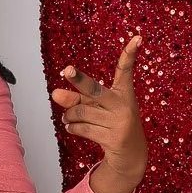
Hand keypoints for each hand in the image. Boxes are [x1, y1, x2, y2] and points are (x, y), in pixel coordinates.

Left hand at [51, 33, 146, 192]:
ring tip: (68, 118)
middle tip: (66, 69)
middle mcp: (124, 105)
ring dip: (69, 116)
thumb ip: (76, 98)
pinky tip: (71, 127)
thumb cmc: (111, 123)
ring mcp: (120, 122)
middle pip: (95, 90)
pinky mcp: (114, 138)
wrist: (131, 154)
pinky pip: (82, 128)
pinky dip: (72, 127)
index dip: (130, 54)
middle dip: (79, 80)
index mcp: (124, 92)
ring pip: (81, 112)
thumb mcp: (96, 108)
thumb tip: (55, 93)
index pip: (125, 70)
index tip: (137, 38)